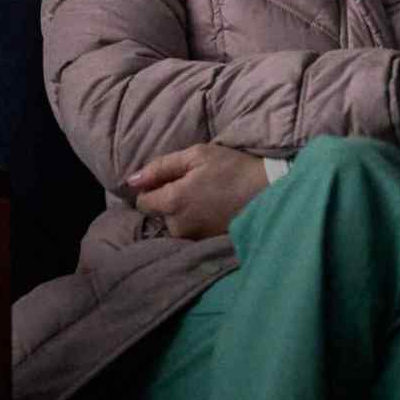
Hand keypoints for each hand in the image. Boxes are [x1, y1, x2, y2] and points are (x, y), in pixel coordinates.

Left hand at [126, 143, 268, 239]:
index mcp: (172, 202)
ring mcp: (192, 238)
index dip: (152, 188)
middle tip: (193, 183)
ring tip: (205, 195)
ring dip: (181, 210)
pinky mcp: (206, 243)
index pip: (142, 202)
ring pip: (174, 223)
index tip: (170, 178)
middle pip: (158, 213)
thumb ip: (161, 167)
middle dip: (168, 199)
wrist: (268, 192)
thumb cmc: (232, 169)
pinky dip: (195, 219)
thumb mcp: (197, 156)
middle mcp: (178, 226)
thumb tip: (131, 180)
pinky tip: (211, 208)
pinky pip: (189, 230)